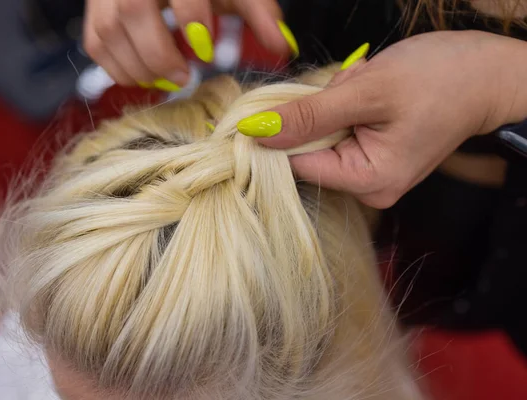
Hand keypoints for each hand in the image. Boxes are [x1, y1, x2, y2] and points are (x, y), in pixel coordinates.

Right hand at [83, 0, 297, 90]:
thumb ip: (259, 14)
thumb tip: (285, 48)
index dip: (192, 19)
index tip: (206, 49)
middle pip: (131, 12)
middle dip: (157, 54)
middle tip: (183, 76)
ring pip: (108, 32)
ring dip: (137, 67)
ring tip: (166, 79)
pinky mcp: (96, 11)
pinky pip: (95, 44)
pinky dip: (118, 67)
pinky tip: (144, 75)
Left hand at [237, 31, 526, 207]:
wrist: (487, 74)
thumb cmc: (443, 79)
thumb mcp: (368, 91)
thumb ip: (309, 115)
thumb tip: (258, 132)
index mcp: (368, 182)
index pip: (296, 164)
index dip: (287, 130)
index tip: (297, 99)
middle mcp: (368, 188)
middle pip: (308, 149)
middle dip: (322, 109)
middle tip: (354, 87)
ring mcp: (370, 172)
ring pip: (322, 134)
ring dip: (336, 102)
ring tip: (369, 86)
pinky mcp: (372, 155)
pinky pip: (338, 129)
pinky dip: (346, 104)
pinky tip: (371, 91)